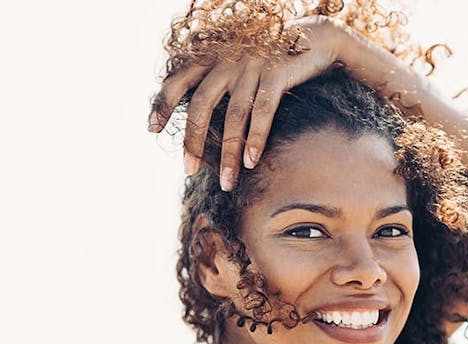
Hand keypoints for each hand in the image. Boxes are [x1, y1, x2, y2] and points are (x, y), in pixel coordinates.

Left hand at [148, 16, 346, 190]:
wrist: (315, 38)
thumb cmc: (274, 60)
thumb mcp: (240, 64)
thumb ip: (219, 82)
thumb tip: (200, 119)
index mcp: (214, 57)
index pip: (178, 80)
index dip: (162, 103)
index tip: (151, 129)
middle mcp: (228, 59)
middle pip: (201, 104)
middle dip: (193, 141)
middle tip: (188, 170)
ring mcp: (252, 65)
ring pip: (233, 116)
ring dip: (228, 153)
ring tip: (227, 182)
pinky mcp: (277, 72)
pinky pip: (263, 111)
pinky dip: (256, 138)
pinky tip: (251, 162)